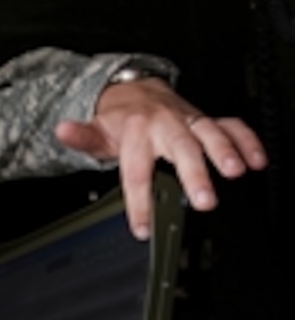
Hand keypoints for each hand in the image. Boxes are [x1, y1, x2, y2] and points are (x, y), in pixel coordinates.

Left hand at [55, 77, 267, 239]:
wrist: (137, 91)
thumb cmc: (119, 121)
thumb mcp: (96, 132)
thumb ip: (82, 137)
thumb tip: (62, 130)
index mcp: (136, 133)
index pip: (136, 172)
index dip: (139, 201)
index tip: (142, 228)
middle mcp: (165, 126)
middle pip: (181, 149)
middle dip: (195, 172)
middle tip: (204, 199)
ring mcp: (188, 121)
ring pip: (210, 133)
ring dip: (226, 151)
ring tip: (236, 172)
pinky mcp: (206, 119)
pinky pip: (231, 125)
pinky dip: (247, 140)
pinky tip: (257, 160)